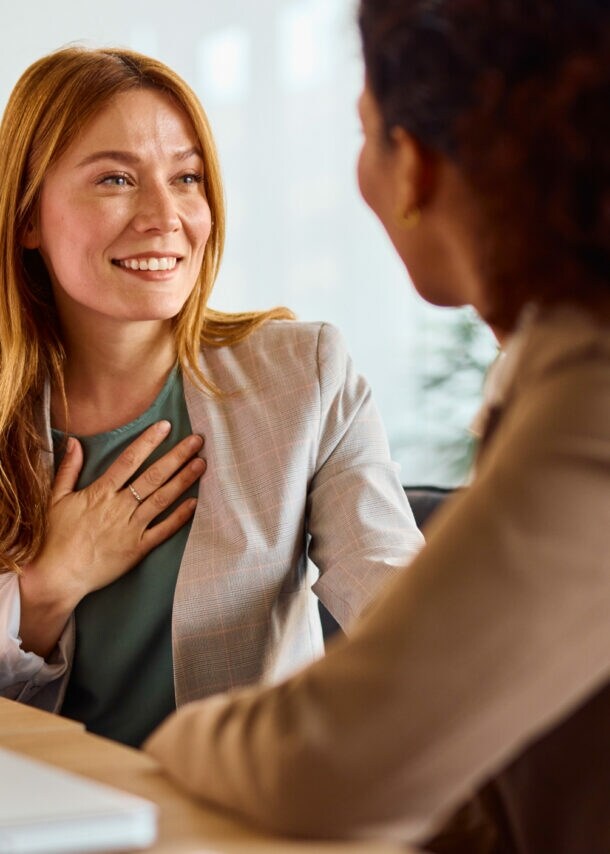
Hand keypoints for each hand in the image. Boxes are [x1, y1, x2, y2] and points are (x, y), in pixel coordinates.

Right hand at [18, 420, 204, 656]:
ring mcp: (131, 528)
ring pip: (162, 499)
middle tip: (196, 440)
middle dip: (177, 456)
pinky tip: (195, 503)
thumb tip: (75, 442)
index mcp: (101, 492)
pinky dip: (180, 517)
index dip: (148, 441)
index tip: (165, 426)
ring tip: (201, 464)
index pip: (129, 460)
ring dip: (183, 480)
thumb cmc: (55, 537)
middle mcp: (120, 507)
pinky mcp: (138, 549)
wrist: (58, 576)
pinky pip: (163, 531)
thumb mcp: (56, 499)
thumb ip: (68, 469)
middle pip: (153, 476)